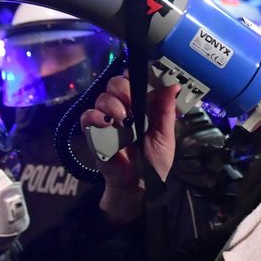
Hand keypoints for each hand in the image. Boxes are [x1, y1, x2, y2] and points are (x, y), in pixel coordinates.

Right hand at [80, 76, 178, 222]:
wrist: (139, 185)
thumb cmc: (153, 161)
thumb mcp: (165, 136)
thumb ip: (167, 111)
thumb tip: (173, 86)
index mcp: (142, 105)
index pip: (135, 79)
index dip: (138, 75)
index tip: (145, 80)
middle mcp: (123, 107)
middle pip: (116, 82)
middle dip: (124, 88)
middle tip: (132, 102)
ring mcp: (107, 119)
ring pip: (103, 96)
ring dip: (113, 104)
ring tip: (123, 120)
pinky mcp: (94, 132)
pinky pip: (87, 116)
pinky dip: (95, 116)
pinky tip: (107, 124)